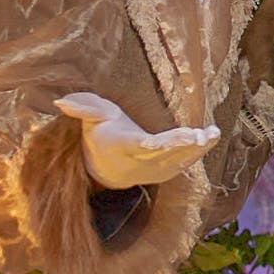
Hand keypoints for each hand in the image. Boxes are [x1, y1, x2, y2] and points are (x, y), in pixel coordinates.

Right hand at [57, 94, 217, 189]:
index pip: (142, 145)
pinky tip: (214, 137)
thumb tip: (60, 101)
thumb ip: (83, 108)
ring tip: (214, 133)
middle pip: (164, 155)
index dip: (158, 144)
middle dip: (182, 146)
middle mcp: (141, 160)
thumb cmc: (102, 134)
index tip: (173, 137)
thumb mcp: (92, 119)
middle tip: (201, 135)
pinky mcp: (166, 172)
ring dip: (197, 149)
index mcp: (123, 145)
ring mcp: (155, 169)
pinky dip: (199, 152)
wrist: (107, 169)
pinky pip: (185, 163)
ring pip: (179, 161)